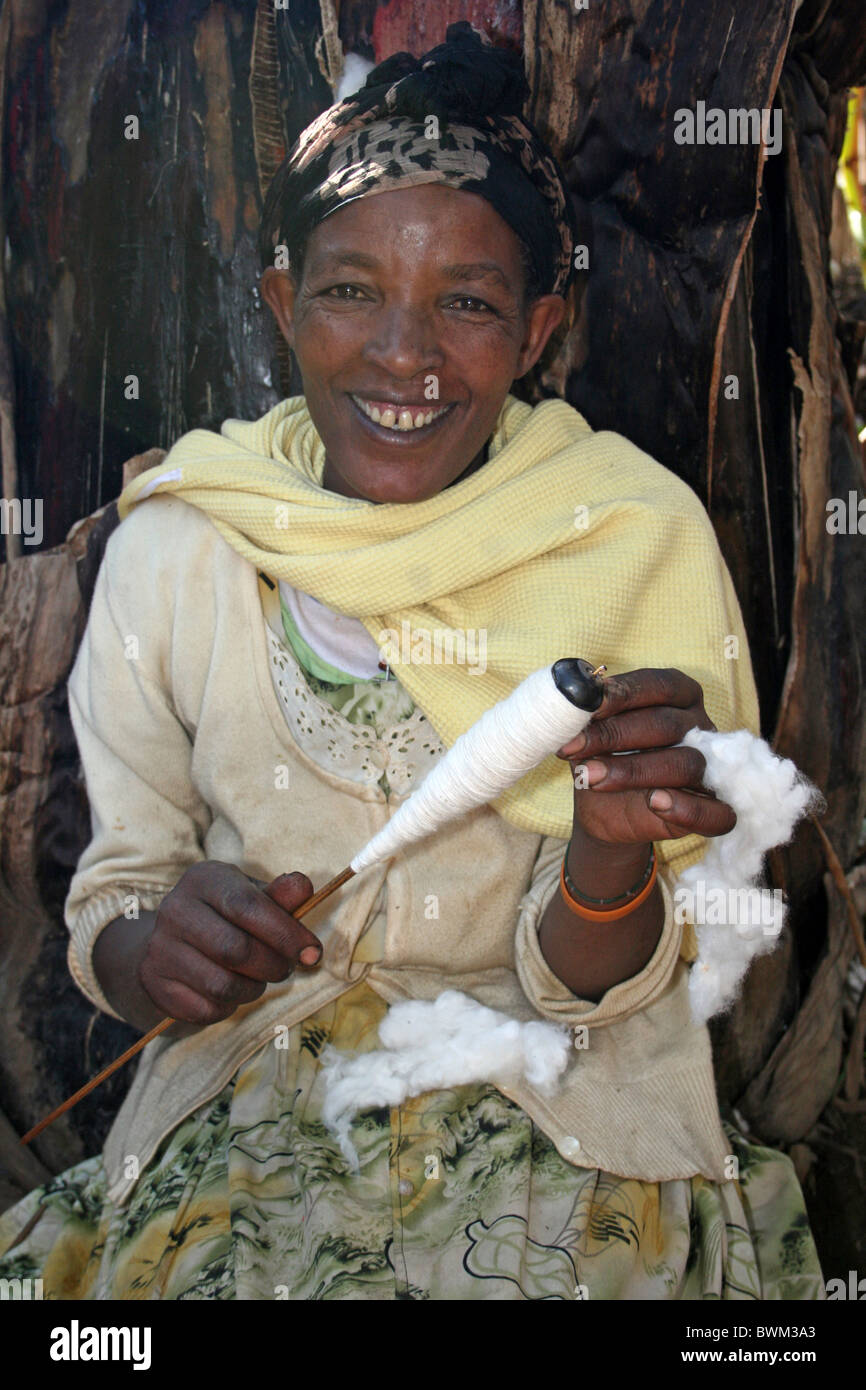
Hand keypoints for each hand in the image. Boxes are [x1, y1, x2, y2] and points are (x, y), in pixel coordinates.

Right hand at [138, 862, 321, 1025]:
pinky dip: (229, 1007)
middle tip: (285, 968)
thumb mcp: (252, 897)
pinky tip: (231, 992)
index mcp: (203, 879)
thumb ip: (280, 897)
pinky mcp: (155, 984)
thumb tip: (304, 887)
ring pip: (222, 985)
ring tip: (258, 978)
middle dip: (273, 965)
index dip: (286, 933)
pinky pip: (206, 1008)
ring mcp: (160, 949)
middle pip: (236, 950)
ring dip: (253, 989)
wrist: (169, 945)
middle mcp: (175, 910)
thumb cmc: (224, 917)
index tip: (313, 953)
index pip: (248, 906)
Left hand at [556, 667, 735, 846]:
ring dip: (633, 770)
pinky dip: (686, 808)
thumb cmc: (601, 759)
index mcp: (679, 696)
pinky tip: (654, 802)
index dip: (624, 693)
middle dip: (615, 734)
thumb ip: (587, 717)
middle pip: (667, 724)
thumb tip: (571, 702)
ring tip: (590, 776)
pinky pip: (715, 812)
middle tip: (571, 747)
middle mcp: (700, 727)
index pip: (659, 685)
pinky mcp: (715, 810)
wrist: (604, 813)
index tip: (587, 705)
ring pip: (685, 763)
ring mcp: (711, 769)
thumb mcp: (589, 735)